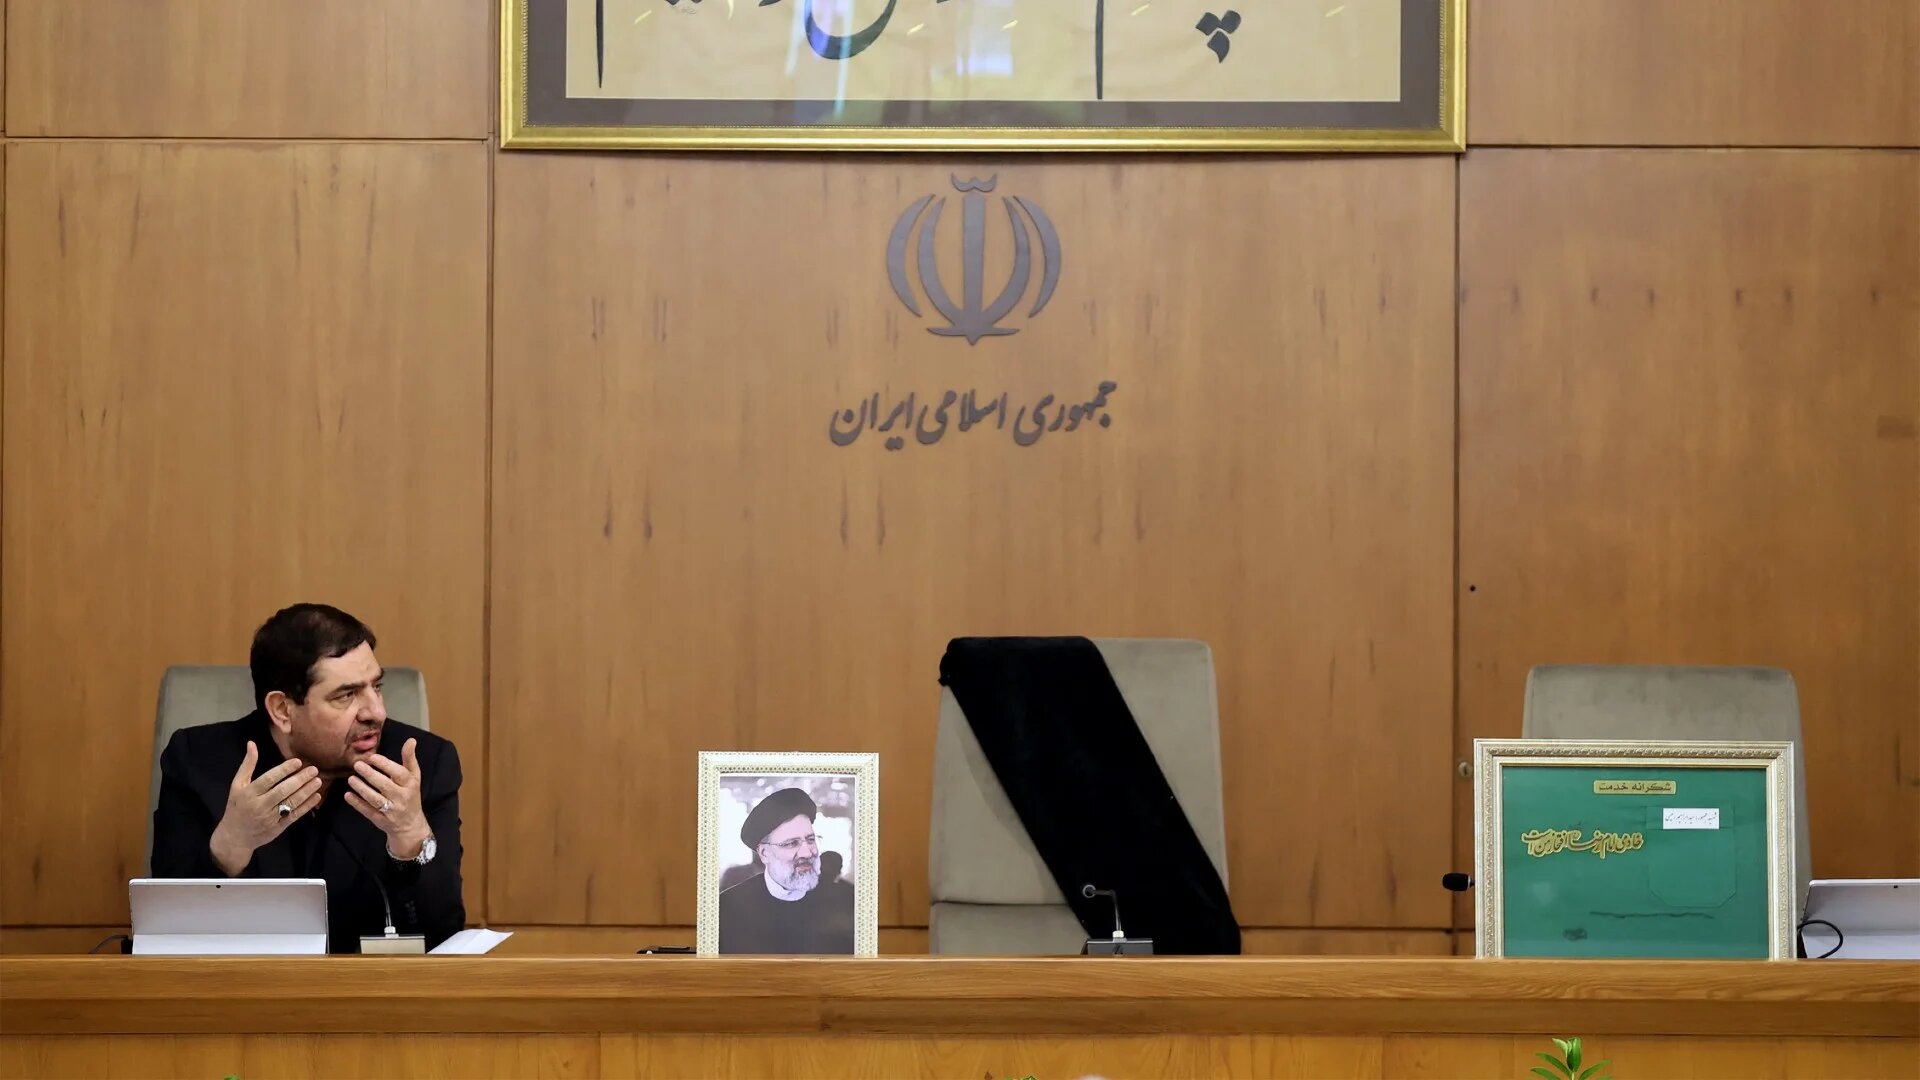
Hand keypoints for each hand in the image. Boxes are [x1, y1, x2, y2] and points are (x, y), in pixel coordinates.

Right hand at [209, 742, 320, 875]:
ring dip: (306, 791)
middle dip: (300, 780)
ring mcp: (270, 817)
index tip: (298, 762)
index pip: (269, 779)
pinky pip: (295, 815)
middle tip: (314, 770)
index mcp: (249, 793)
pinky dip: (307, 806)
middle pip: (283, 791)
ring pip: (291, 803)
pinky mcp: (278, 827)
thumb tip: (252, 743)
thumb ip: (247, 765)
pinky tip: (316, 796)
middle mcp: (260, 805)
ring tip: (318, 781)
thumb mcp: (237, 785)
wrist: (235, 836)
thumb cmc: (236, 806)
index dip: (284, 770)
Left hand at [345, 738, 429, 858]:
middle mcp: (402, 797)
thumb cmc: (410, 794)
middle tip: (357, 764)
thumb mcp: (414, 777)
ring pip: (375, 799)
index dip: (385, 765)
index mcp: (410, 784)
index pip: (398, 773)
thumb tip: (411, 740)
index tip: (372, 757)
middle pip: (385, 785)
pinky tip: (348, 795)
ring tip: (351, 779)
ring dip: (362, 789)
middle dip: (370, 775)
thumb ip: (410, 759)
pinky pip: (368, 811)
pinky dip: (357, 804)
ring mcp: (391, 810)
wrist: (410, 824)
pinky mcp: (381, 820)